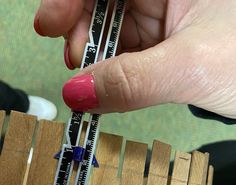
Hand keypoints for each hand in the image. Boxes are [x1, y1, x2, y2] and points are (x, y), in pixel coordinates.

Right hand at [34, 0, 235, 117]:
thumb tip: (78, 93)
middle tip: (73, 62)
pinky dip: (109, 71)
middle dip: (80, 31)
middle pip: (101, 2)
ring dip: (93, 57)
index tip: (50, 26)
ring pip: (110, 31)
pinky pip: (123, 53)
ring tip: (89, 82)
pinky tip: (106, 85)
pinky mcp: (159, 45)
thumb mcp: (190, 67)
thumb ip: (133, 82)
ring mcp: (159, 19)